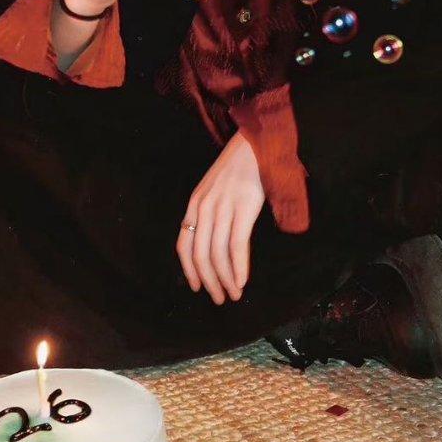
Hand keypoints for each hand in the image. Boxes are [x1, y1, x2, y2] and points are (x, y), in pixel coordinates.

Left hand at [176, 132, 264, 304]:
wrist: (257, 142)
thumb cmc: (240, 166)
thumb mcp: (215, 187)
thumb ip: (211, 211)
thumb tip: (214, 242)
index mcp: (195, 203)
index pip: (184, 244)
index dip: (189, 270)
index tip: (197, 288)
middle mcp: (204, 206)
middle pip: (200, 254)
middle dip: (209, 281)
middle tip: (220, 298)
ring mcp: (223, 206)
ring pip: (218, 253)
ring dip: (226, 279)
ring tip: (234, 293)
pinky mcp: (244, 207)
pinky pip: (236, 244)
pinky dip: (239, 266)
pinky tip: (242, 280)